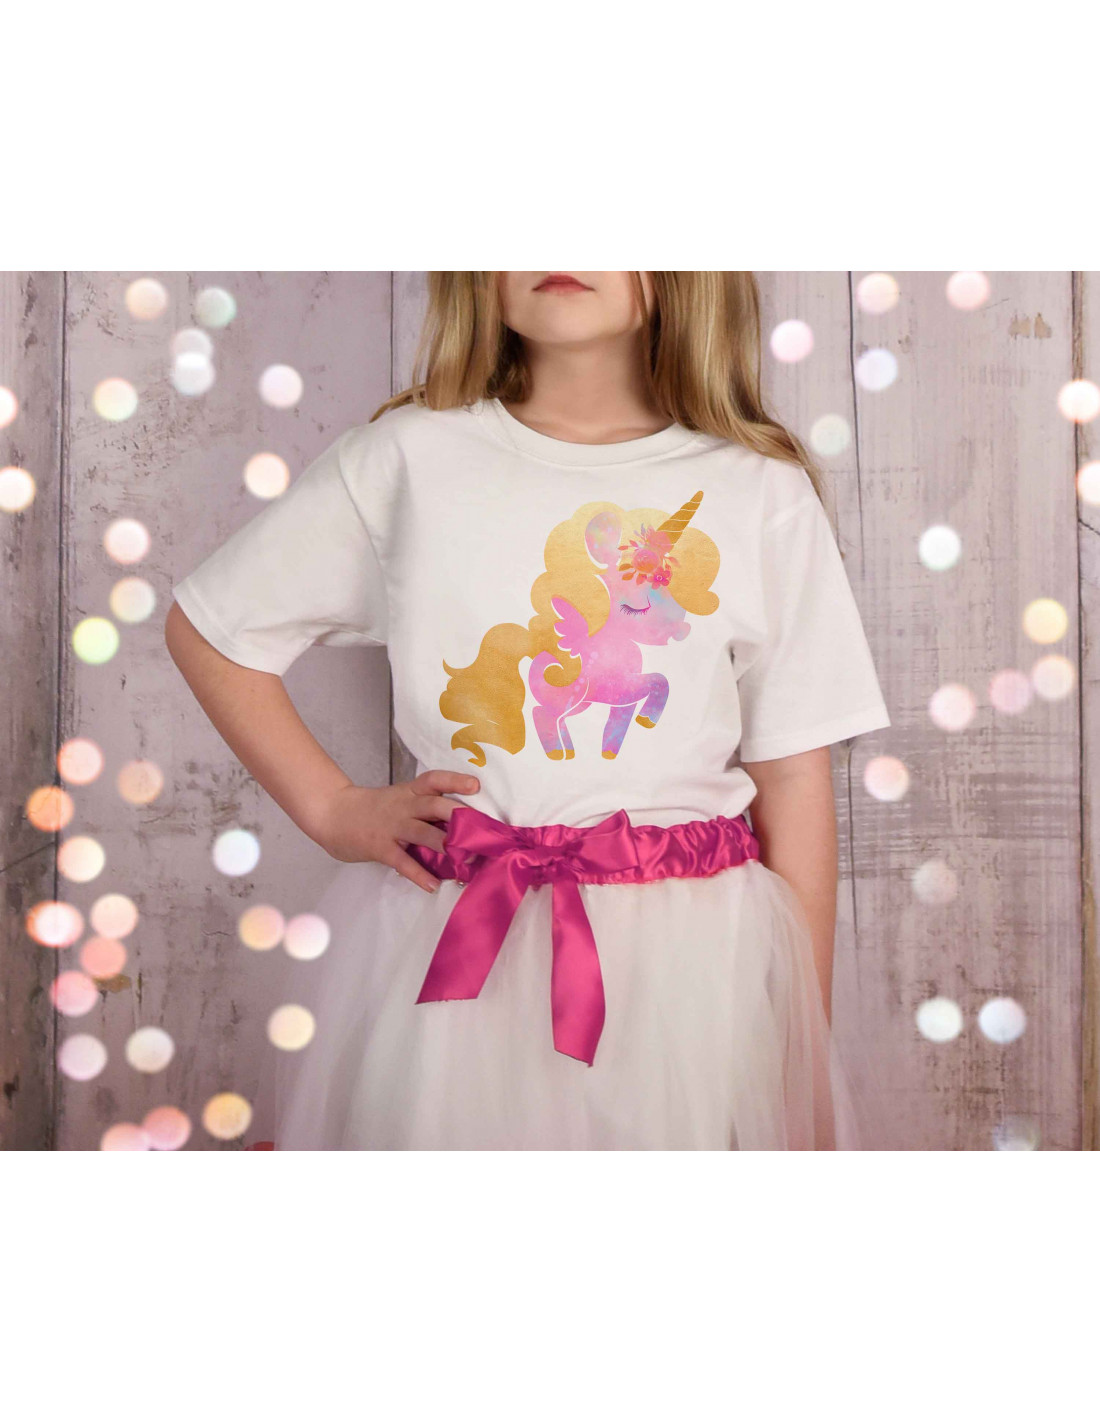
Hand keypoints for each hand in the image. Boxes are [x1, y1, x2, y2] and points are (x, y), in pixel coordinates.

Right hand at [311, 769, 479, 891]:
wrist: (333, 813)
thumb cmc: (373, 808)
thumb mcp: (399, 798)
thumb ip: (424, 807)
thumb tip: (459, 823)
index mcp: (410, 792)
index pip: (434, 780)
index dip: (455, 781)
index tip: (475, 785)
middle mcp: (404, 806)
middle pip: (435, 806)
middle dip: (459, 817)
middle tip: (482, 831)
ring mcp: (392, 826)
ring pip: (423, 833)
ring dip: (446, 846)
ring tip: (467, 861)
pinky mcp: (380, 847)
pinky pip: (402, 862)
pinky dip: (418, 874)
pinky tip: (432, 885)